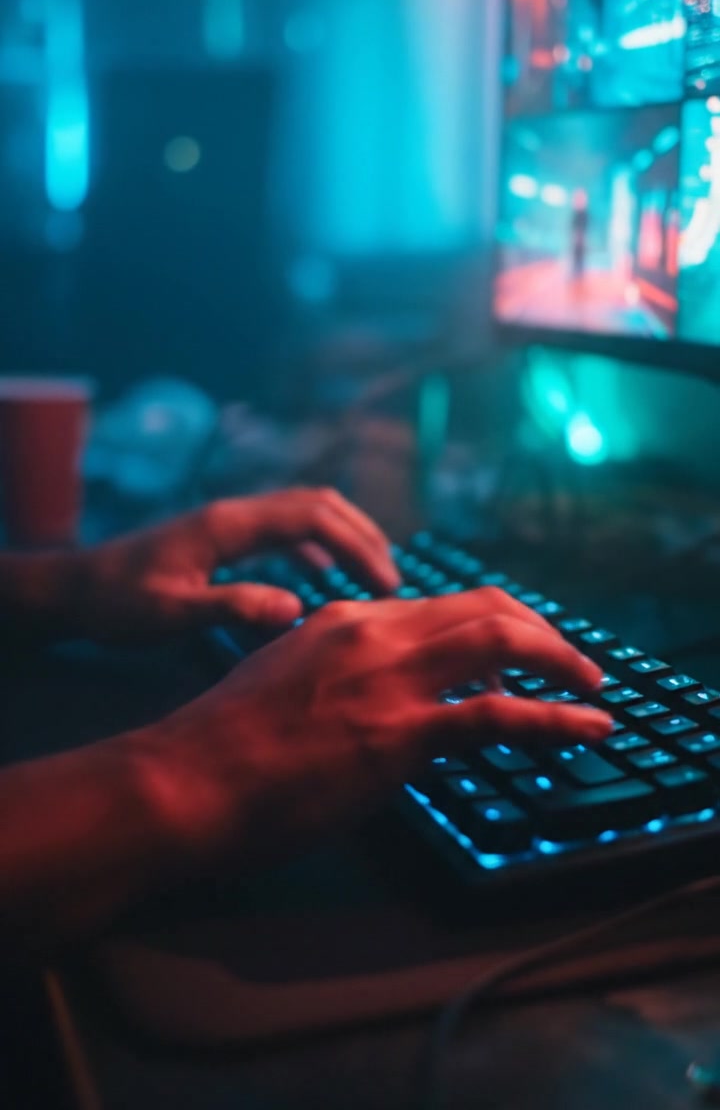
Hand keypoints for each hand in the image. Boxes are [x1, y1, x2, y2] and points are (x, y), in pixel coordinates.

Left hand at [64, 489, 399, 643]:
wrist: (76, 589)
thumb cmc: (119, 603)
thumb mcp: (172, 613)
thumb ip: (234, 607)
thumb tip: (299, 608)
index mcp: (229, 524)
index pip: (312, 516)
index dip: (356, 544)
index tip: (385, 584)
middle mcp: (235, 512)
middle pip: (318, 504)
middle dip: (362, 536)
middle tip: (393, 582)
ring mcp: (230, 521)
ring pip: (305, 511)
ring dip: (344, 537)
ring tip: (373, 577)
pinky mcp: (224, 536)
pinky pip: (284, 529)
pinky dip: (316, 546)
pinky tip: (324, 576)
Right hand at [148, 589, 610, 867]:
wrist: (187, 778)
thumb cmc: (223, 745)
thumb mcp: (284, 681)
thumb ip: (336, 674)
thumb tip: (374, 699)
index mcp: (345, 617)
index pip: (440, 605)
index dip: (490, 628)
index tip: (513, 657)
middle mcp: (374, 630)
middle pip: (484, 607)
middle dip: (539, 630)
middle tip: (570, 660)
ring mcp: (390, 677)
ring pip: (501, 639)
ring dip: (559, 658)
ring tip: (591, 683)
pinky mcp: (400, 731)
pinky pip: (499, 714)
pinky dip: (557, 716)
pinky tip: (591, 725)